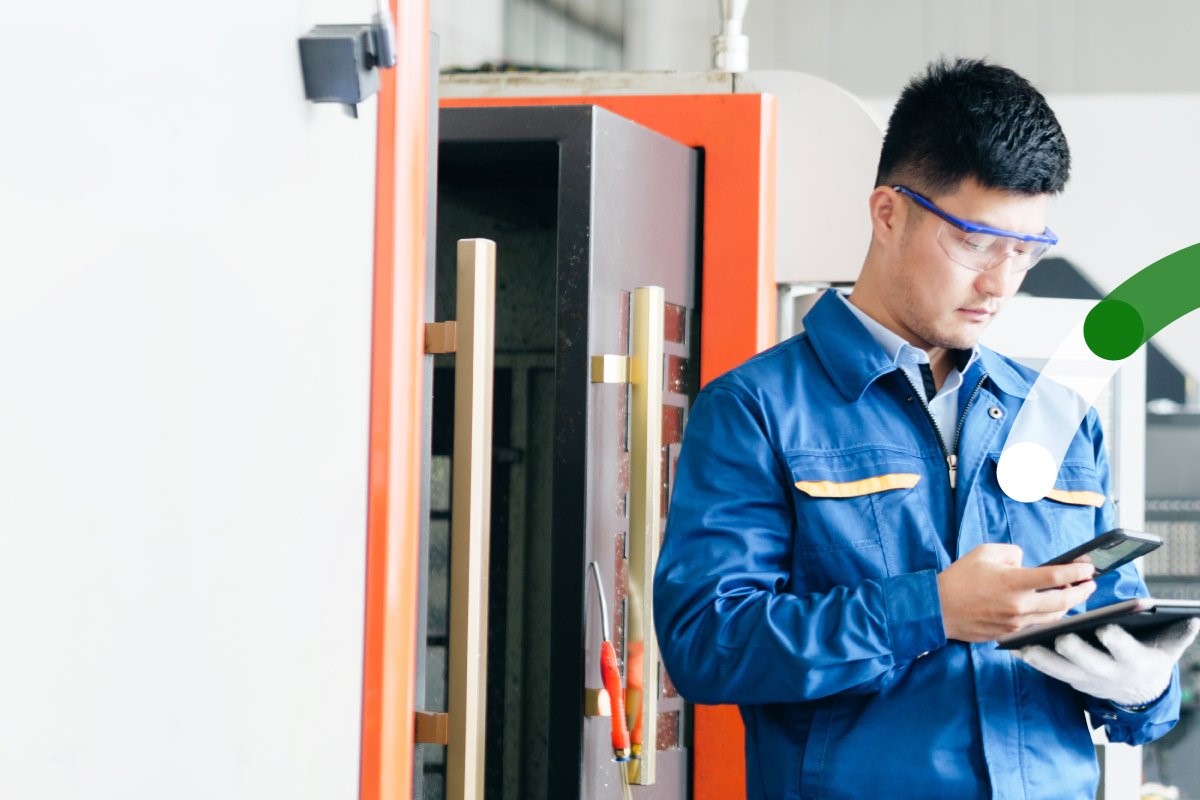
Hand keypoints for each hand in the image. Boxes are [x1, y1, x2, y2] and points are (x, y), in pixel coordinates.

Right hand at [937, 543, 1095, 641]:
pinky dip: (1049, 616)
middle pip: (1063, 601)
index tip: (1088, 567)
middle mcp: (1018, 605)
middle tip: (1090, 584)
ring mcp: (1015, 623)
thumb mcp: (982, 552)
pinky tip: (1050, 608)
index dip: (1076, 571)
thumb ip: (1010, 553)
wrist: (938, 609)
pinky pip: (1037, 625)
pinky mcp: (1010, 634)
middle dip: (1082, 592)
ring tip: (1072, 596)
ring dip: (1068, 606)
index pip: (1055, 576)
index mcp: (1012, 582)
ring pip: (1054, 617)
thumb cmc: (958, 578)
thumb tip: (1025, 562)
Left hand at [1019, 618, 1199, 707]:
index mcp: (1134, 662)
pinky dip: (1033, 660)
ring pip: (1062, 671)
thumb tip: (1193, 617)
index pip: (1125, 651)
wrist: (1139, 692)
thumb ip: (1179, 632)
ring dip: (1043, 658)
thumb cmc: (1151, 656)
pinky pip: (1048, 671)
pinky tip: (1015, 647)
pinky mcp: (1071, 680)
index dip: (1117, 641)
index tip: (1106, 628)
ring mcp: (1087, 679)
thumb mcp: (1169, 646)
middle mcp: (1108, 674)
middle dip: (1075, 651)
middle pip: (1089, 663)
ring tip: (1025, 644)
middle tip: (1061, 636)